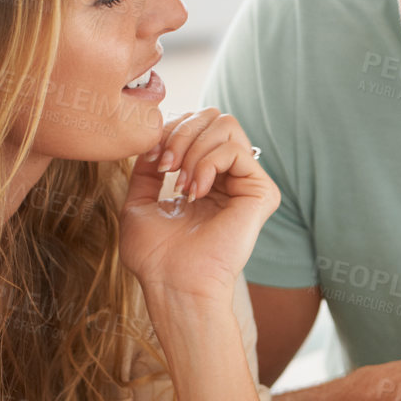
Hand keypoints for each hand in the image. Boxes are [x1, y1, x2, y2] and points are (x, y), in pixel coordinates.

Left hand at [119, 109, 279, 302]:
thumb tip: (152, 140)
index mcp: (205, 179)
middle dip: (182, 131)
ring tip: (182, 184)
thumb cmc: (156, 256)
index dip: (171, 128)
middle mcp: (229, 178)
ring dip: (193, 148)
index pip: (197, 125)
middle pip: (214, 117)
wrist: (173, 283)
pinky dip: (208, 163)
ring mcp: (246, 184)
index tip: (151, 157)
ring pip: (226, 125)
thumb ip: (146, 168)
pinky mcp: (261, 193)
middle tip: (166, 165)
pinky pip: (236, 150)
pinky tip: (196, 192)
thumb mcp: (138, 203)